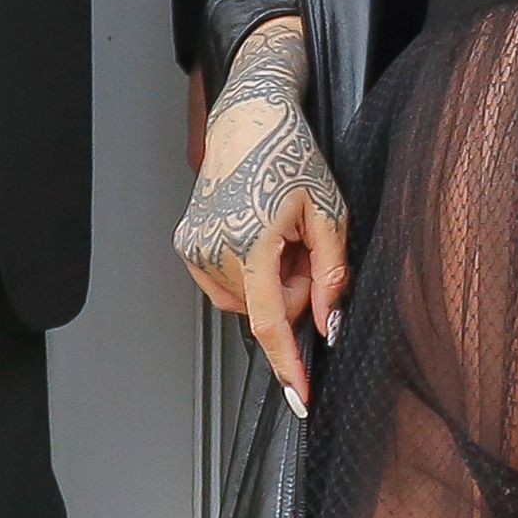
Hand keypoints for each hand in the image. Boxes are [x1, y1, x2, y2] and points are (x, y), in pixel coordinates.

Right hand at [173, 16, 347, 413]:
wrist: (250, 119)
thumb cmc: (294, 156)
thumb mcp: (329, 211)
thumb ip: (332, 272)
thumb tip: (331, 324)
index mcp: (251, 243)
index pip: (270, 323)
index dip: (288, 364)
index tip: (300, 399)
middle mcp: (212, 250)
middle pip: (264, 309)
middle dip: (294, 289)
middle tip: (305, 244)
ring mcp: (193, 248)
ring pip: (244, 299)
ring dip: (271, 281)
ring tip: (282, 234)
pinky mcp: (185, 243)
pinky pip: (225, 283)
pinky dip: (248, 272)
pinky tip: (260, 234)